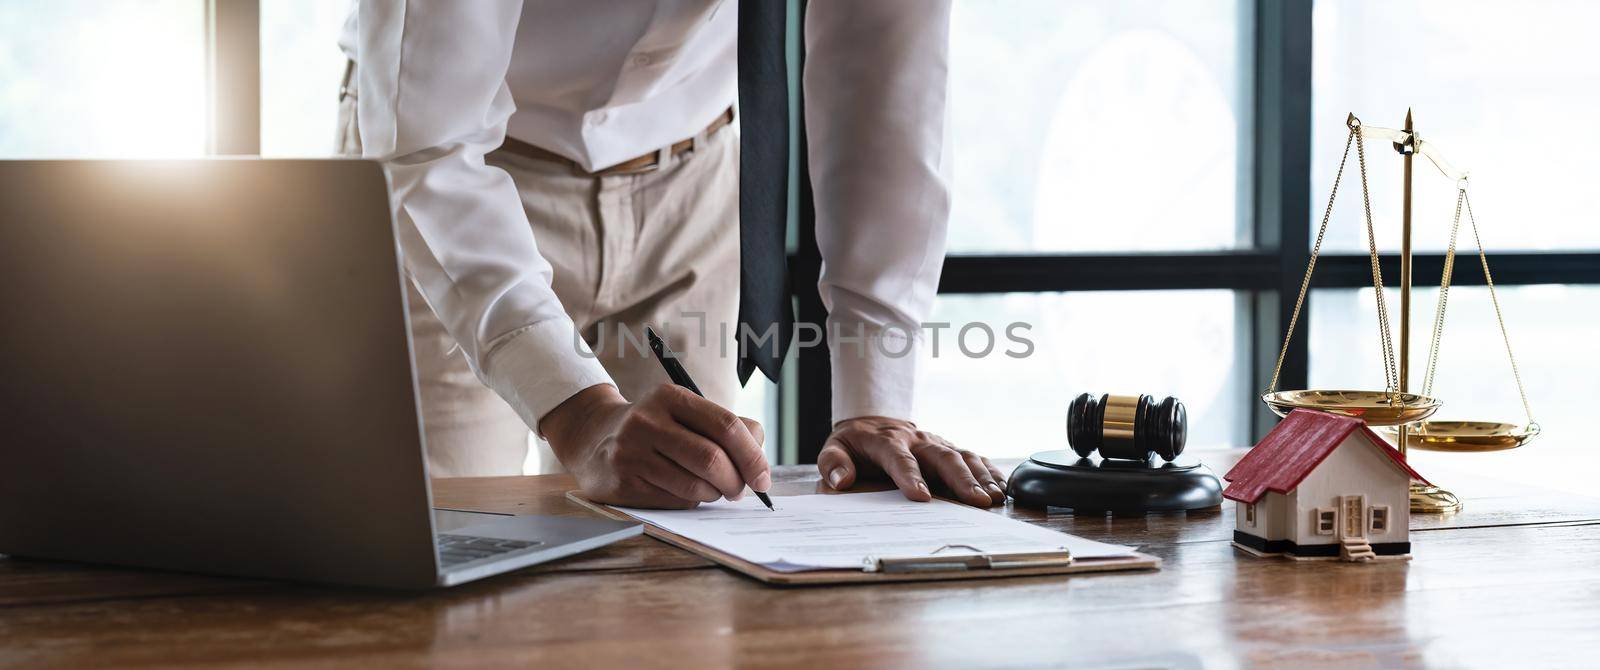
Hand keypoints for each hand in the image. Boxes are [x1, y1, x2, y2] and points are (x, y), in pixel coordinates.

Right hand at [540, 384, 769, 508]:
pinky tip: (687, 493)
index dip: (752, 455)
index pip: (726, 425)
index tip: (763, 477)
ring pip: (695, 486)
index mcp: (671, 397)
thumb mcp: (685, 414)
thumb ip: (727, 428)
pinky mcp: (623, 482)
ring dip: (714, 494)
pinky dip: (691, 503)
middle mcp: (647, 421)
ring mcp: (632, 452)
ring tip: (714, 490)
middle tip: (741, 490)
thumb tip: (759, 457)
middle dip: (736, 481)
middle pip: (712, 459)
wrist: (593, 439)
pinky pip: (674, 501)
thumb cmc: (656, 429)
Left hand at [816, 417, 1006, 506]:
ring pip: (963, 456)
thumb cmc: (856, 443)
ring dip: (980, 477)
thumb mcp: (835, 448)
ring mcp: (937, 443)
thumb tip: (841, 480)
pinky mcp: (950, 449)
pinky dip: (991, 471)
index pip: (899, 458)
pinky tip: (1003, 488)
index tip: (921, 497)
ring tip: (993, 499)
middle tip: (976, 502)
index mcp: (887, 441)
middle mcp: (917, 440)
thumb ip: (834, 463)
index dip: (910, 476)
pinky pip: (974, 457)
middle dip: (961, 479)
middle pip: (942, 457)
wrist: (874, 421)